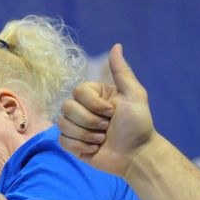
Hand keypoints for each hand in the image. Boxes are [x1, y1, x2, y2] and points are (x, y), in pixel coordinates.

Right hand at [58, 44, 155, 176]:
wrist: (136, 155)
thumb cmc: (138, 125)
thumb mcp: (134, 95)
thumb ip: (122, 71)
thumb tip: (116, 45)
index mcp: (95, 95)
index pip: (77, 92)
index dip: (92, 104)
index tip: (111, 112)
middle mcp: (83, 108)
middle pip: (67, 108)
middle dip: (89, 121)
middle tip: (107, 128)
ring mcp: (76, 126)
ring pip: (62, 124)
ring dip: (86, 135)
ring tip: (102, 140)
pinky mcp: (72, 143)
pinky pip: (61, 140)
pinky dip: (79, 147)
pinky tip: (94, 149)